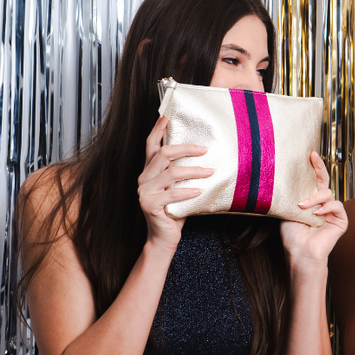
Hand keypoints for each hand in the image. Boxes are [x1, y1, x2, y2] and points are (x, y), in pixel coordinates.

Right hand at [137, 116, 211, 251]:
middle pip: (162, 154)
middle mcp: (143, 179)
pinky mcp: (149, 205)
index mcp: (149, 172)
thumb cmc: (174, 212)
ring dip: (193, 171)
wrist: (164, 238)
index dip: (158, 129)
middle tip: (205, 149)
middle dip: (185, 148)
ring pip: (170, 173)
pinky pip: (171, 194)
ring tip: (210, 171)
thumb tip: (206, 155)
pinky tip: (200, 190)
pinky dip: (187, 191)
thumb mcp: (179, 189)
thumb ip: (183, 173)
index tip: (168, 115)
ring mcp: (144, 192)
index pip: (151, 145)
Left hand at [281, 152, 347, 265]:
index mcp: (310, 201)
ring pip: (327, 193)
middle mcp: (322, 204)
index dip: (313, 168)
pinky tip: (317, 214)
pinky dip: (326, 207)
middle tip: (313, 157)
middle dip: (319, 168)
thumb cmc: (292, 235)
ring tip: (303, 206)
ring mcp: (332, 212)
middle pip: (323, 181)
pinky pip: (336, 205)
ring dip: (314, 198)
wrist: (300, 251)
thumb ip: (292, 195)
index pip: (313, 181)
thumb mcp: (287, 210)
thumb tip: (287, 179)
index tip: (309, 155)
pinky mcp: (340, 220)